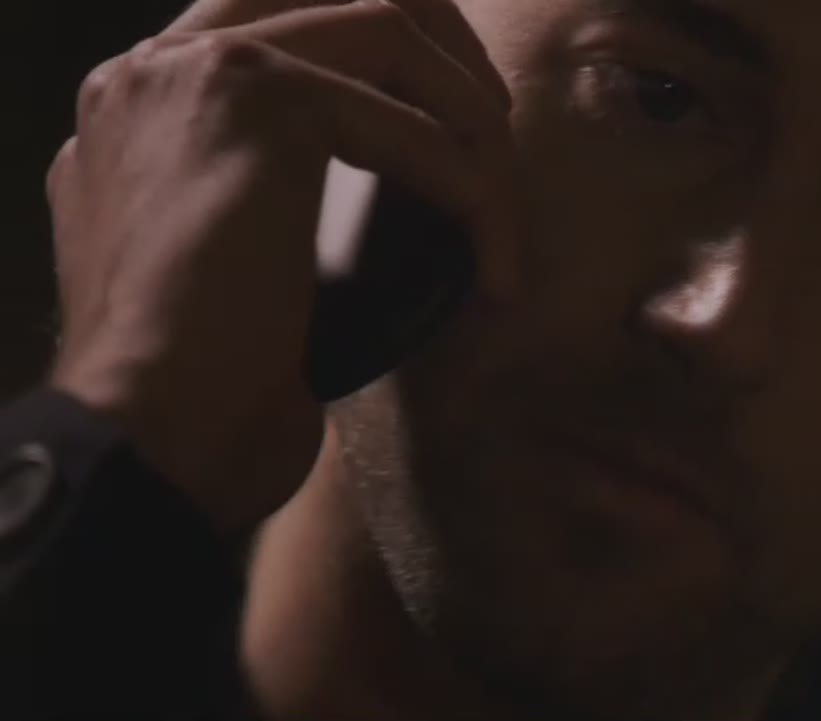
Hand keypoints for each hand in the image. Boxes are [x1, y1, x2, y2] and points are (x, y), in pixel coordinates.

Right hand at [46, 0, 521, 529]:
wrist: (147, 437)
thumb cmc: (198, 387)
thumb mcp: (227, 271)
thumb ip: (259, 199)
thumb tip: (352, 201)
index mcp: (143, 102)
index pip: (281, 15)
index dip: (386, 48)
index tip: (450, 113)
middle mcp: (158, 64)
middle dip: (440, 44)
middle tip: (496, 125)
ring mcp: (199, 69)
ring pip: (392, 36)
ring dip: (474, 125)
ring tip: (507, 211)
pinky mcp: (256, 100)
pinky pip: (416, 128)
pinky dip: (480, 199)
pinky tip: (498, 272)